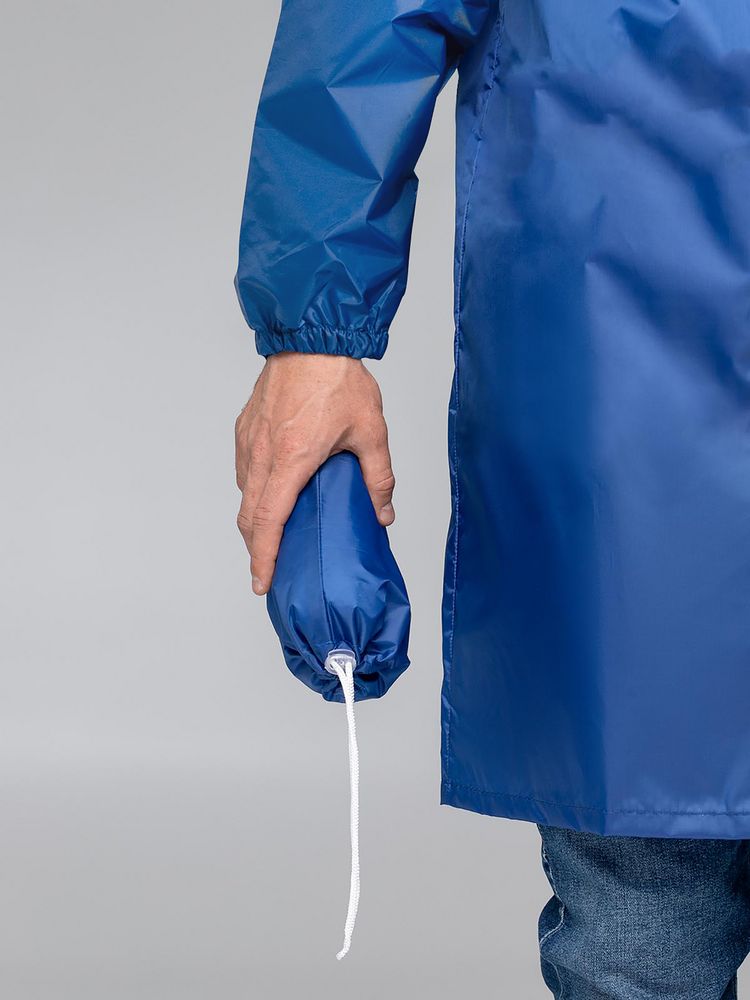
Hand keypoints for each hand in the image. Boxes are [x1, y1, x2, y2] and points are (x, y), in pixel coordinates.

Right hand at [235, 352, 394, 594]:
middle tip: (267, 570)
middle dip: (256, 549)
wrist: (311, 337)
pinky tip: (272, 494)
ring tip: (272, 538)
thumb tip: (383, 513)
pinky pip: (244, 470)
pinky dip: (253, 492)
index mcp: (291, 460)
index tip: (262, 581)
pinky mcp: (246, 428)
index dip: (264, 557)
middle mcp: (262, 454)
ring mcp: (250, 440)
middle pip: (249, 516)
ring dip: (254, 521)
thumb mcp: (371, 432)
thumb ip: (379, 478)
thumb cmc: (338, 379)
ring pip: (244, 493)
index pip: (269, 522)